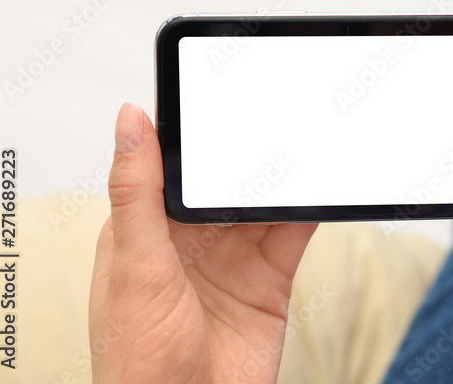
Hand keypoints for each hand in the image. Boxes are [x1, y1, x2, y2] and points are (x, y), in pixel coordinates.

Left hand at [89, 103, 317, 382]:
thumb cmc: (139, 363)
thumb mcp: (135, 267)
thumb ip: (138, 192)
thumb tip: (130, 119)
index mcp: (146, 228)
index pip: (174, 163)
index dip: (198, 130)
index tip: (223, 95)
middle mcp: (191, 239)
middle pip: (228, 178)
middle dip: (252, 149)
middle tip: (282, 112)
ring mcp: (233, 258)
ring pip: (264, 201)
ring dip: (285, 176)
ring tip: (310, 142)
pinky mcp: (270, 278)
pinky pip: (295, 231)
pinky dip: (311, 208)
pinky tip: (323, 187)